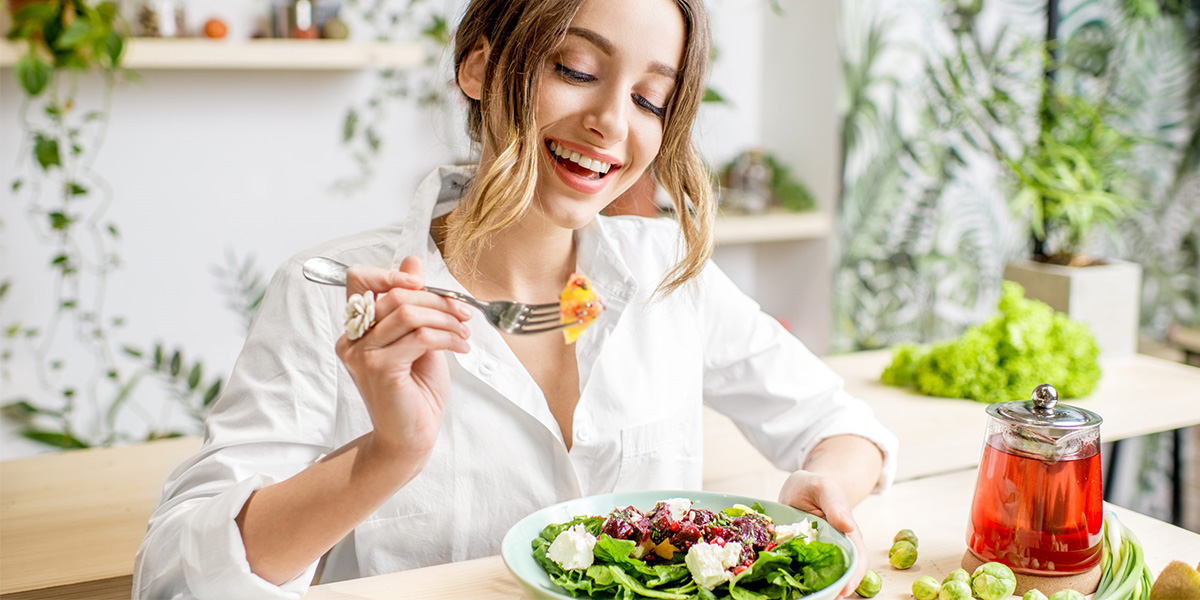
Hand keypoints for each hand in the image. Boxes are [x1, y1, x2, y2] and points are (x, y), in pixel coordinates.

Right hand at [335, 256, 472, 464]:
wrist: (412, 437)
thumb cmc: (415, 391)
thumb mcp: (418, 338)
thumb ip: (413, 304)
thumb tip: (413, 260)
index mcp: (357, 329)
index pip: (358, 280)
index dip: (389, 272)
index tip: (421, 281)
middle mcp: (352, 340)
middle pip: (394, 295)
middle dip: (437, 299)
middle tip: (463, 312)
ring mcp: (362, 354)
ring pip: (408, 313)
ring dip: (446, 318)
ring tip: (465, 330)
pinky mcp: (380, 369)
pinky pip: (419, 337)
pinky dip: (448, 336)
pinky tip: (462, 346)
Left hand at [779, 470, 868, 598]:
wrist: (800, 489)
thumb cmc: (816, 486)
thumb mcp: (824, 487)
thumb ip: (835, 503)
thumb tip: (847, 525)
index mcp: (847, 535)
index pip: (857, 559)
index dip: (853, 577)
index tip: (844, 591)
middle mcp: (834, 549)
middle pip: (839, 574)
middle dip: (832, 589)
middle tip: (817, 599)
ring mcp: (816, 555)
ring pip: (818, 577)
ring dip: (813, 588)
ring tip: (798, 597)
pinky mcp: (799, 557)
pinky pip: (797, 571)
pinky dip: (792, 580)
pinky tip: (782, 587)